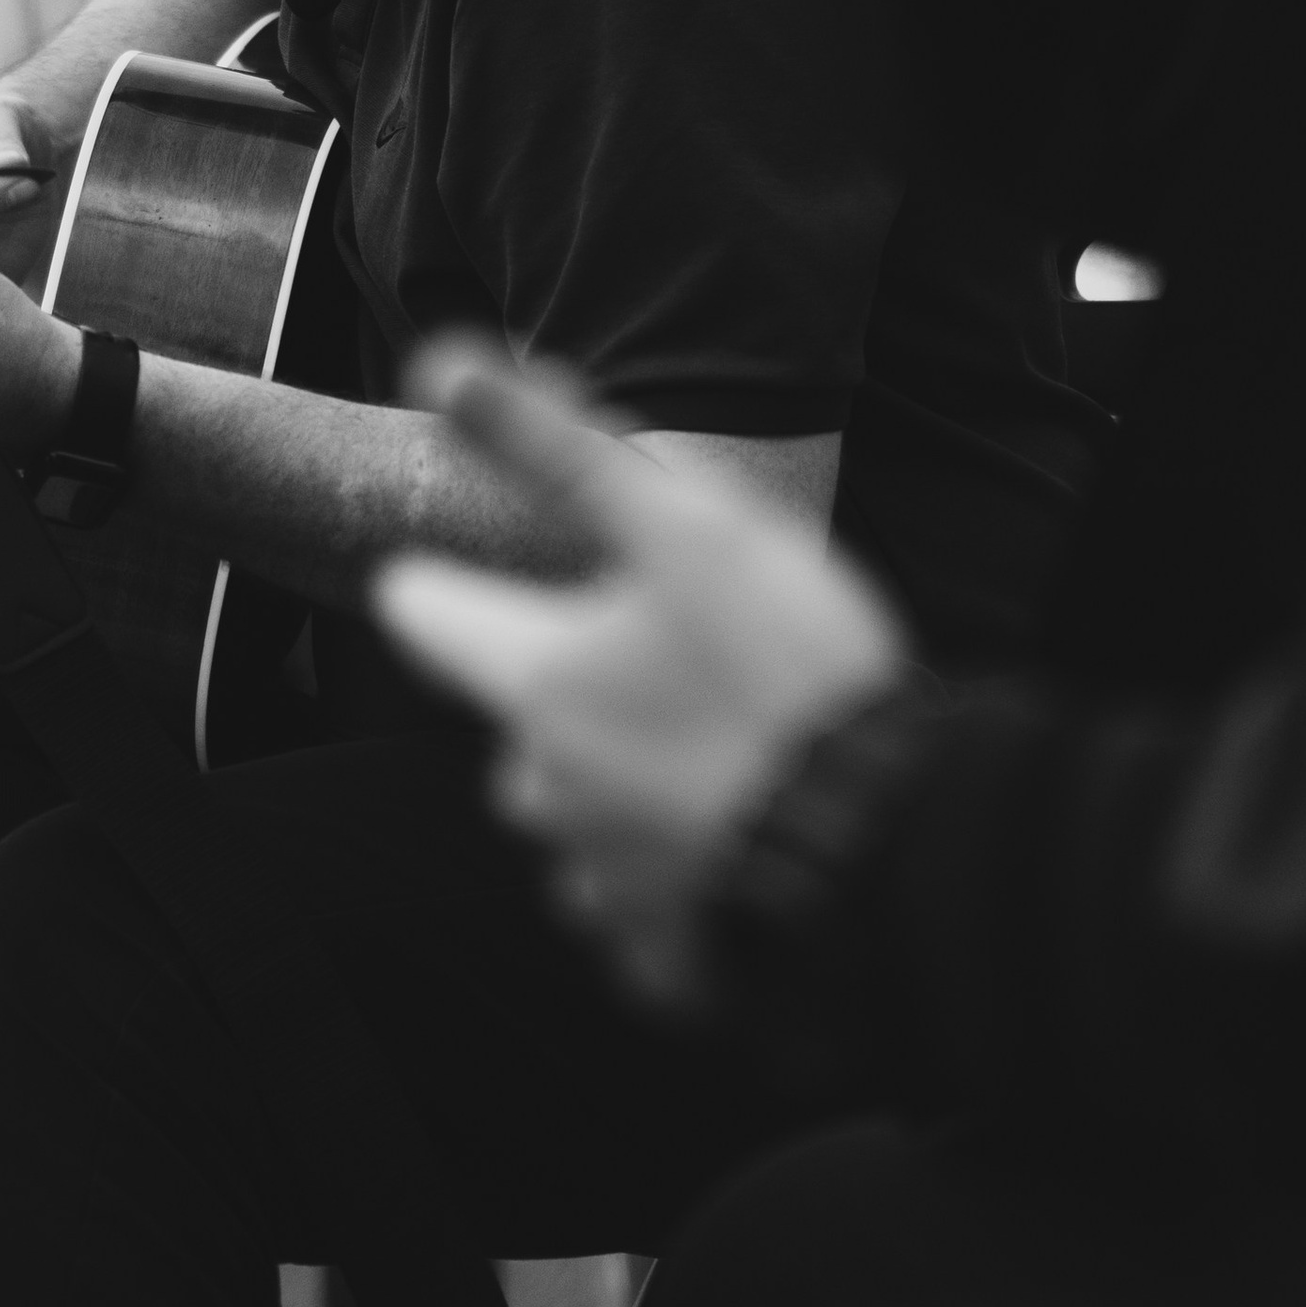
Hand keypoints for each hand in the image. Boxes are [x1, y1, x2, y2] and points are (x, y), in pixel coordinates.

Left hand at [373, 340, 903, 1005]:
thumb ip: (553, 443)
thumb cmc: (783, 666)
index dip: (449, 582)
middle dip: (578, 685)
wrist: (886, 838)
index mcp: (529, 680)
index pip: (420, 611)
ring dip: (631, 780)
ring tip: (730, 745)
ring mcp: (596, 878)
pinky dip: (682, 868)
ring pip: (581, 811)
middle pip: (516, 716)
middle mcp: (537, 786)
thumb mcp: (679, 523)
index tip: (490, 572)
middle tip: (687, 655)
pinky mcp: (659, 951)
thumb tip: (440, 355)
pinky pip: (644, 903)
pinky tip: (747, 830)